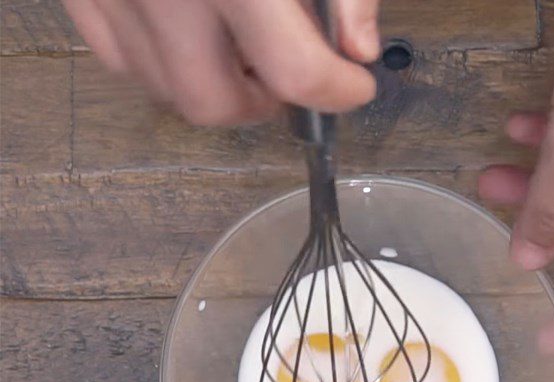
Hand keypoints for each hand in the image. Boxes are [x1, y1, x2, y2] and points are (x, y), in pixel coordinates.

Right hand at [62, 0, 378, 123]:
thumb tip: (359, 48)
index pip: (295, 72)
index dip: (336, 91)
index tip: (353, 85)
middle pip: (214, 102)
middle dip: (262, 101)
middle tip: (286, 74)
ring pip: (164, 88)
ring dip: (212, 84)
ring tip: (238, 45)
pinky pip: (116, 55)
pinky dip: (160, 59)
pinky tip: (188, 29)